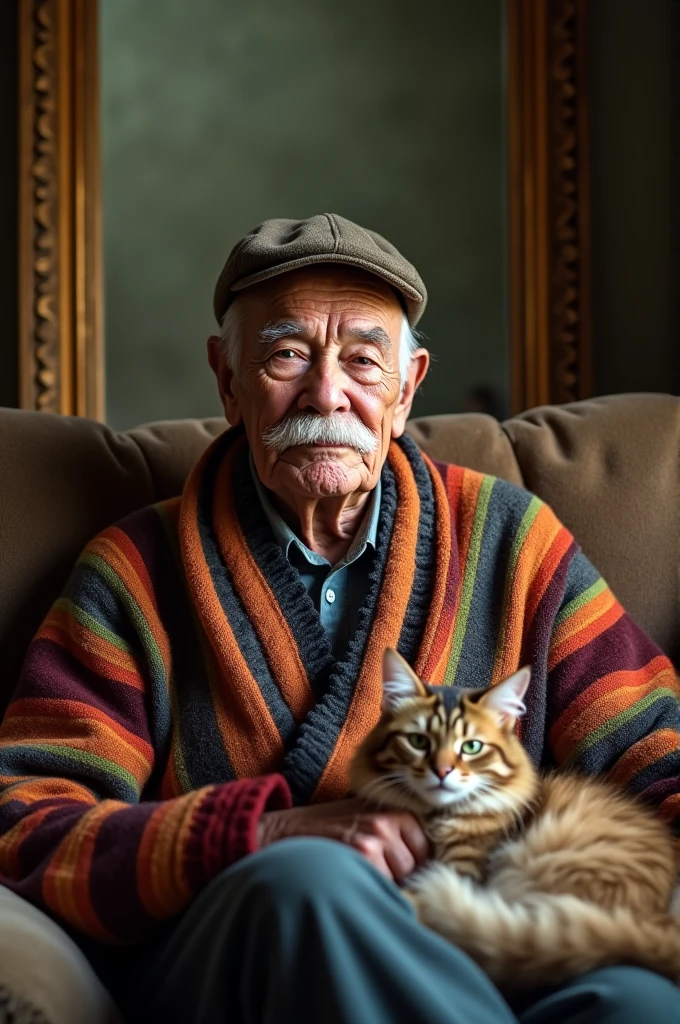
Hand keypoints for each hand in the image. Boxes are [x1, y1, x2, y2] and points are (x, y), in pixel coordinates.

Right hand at [257, 797, 430, 883]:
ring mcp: (374, 839)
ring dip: (386, 884)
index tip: (399, 868)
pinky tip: (354, 880)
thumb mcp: (366, 815)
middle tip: (376, 873)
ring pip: (399, 879)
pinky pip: (381, 885)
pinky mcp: (360, 856)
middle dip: (400, 876)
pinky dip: (371, 889)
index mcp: (394, 811)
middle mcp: (387, 822)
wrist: (291, 831)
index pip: (426, 848)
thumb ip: (396, 830)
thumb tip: (427, 859)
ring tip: (362, 875)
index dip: (415, 863)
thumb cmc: (332, 827)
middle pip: (414, 866)